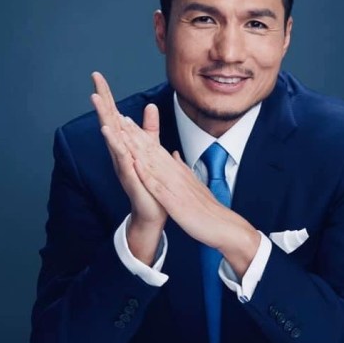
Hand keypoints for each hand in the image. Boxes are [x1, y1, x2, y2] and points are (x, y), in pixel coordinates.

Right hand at [90, 72, 166, 263]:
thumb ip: (149, 128)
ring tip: (97, 105)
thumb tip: (150, 106)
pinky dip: (117, 148)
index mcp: (125, 144)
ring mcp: (123, 165)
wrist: (153, 210)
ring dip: (105, 122)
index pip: (115, 116)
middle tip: (92, 84)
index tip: (97, 76)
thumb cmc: (150, 180)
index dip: (107, 96)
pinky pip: (123, 160)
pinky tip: (111, 135)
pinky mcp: (130, 177)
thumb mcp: (151, 149)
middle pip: (109, 123)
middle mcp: (120, 152)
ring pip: (113, 140)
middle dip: (102, 104)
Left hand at [120, 116, 260, 276]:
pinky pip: (158, 186)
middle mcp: (176, 174)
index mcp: (179, 171)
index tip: (129, 122)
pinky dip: (146, 174)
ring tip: (124, 134)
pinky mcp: (174, 201)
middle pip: (153, 151)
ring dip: (137, 149)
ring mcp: (175, 187)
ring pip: (152, 163)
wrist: (222, 224)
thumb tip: (174, 154)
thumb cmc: (208, 208)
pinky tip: (135, 164)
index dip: (142, 135)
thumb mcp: (194, 183)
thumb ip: (183, 168)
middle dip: (136, 135)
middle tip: (121, 118)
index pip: (157, 149)